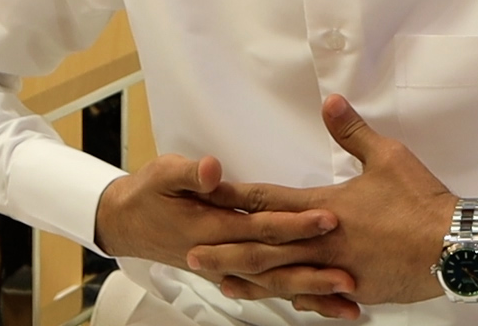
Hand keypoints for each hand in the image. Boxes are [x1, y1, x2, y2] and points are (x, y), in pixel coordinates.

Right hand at [94, 151, 351, 296]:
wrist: (127, 224)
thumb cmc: (149, 194)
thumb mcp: (164, 173)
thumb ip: (191, 173)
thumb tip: (214, 170)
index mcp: (210, 228)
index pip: (259, 226)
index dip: (294, 224)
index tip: (328, 218)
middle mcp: (222, 255)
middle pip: (274, 264)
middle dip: (312, 270)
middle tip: (350, 273)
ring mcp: (228, 269)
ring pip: (275, 285)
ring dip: (311, 294)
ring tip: (349, 300)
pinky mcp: (233, 274)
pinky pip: (269, 290)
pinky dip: (298, 301)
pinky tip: (327, 307)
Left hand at [191, 95, 457, 317]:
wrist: (451, 247)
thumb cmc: (420, 201)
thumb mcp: (388, 156)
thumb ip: (352, 131)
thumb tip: (331, 102)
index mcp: (324, 207)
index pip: (269, 201)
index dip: (235, 197)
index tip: (208, 196)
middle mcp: (321, 242)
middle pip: (263, 247)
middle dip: (226, 249)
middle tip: (192, 254)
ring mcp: (335, 270)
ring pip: (282, 277)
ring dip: (249, 279)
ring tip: (221, 281)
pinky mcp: (353, 289)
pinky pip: (315, 295)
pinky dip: (294, 297)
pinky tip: (278, 299)